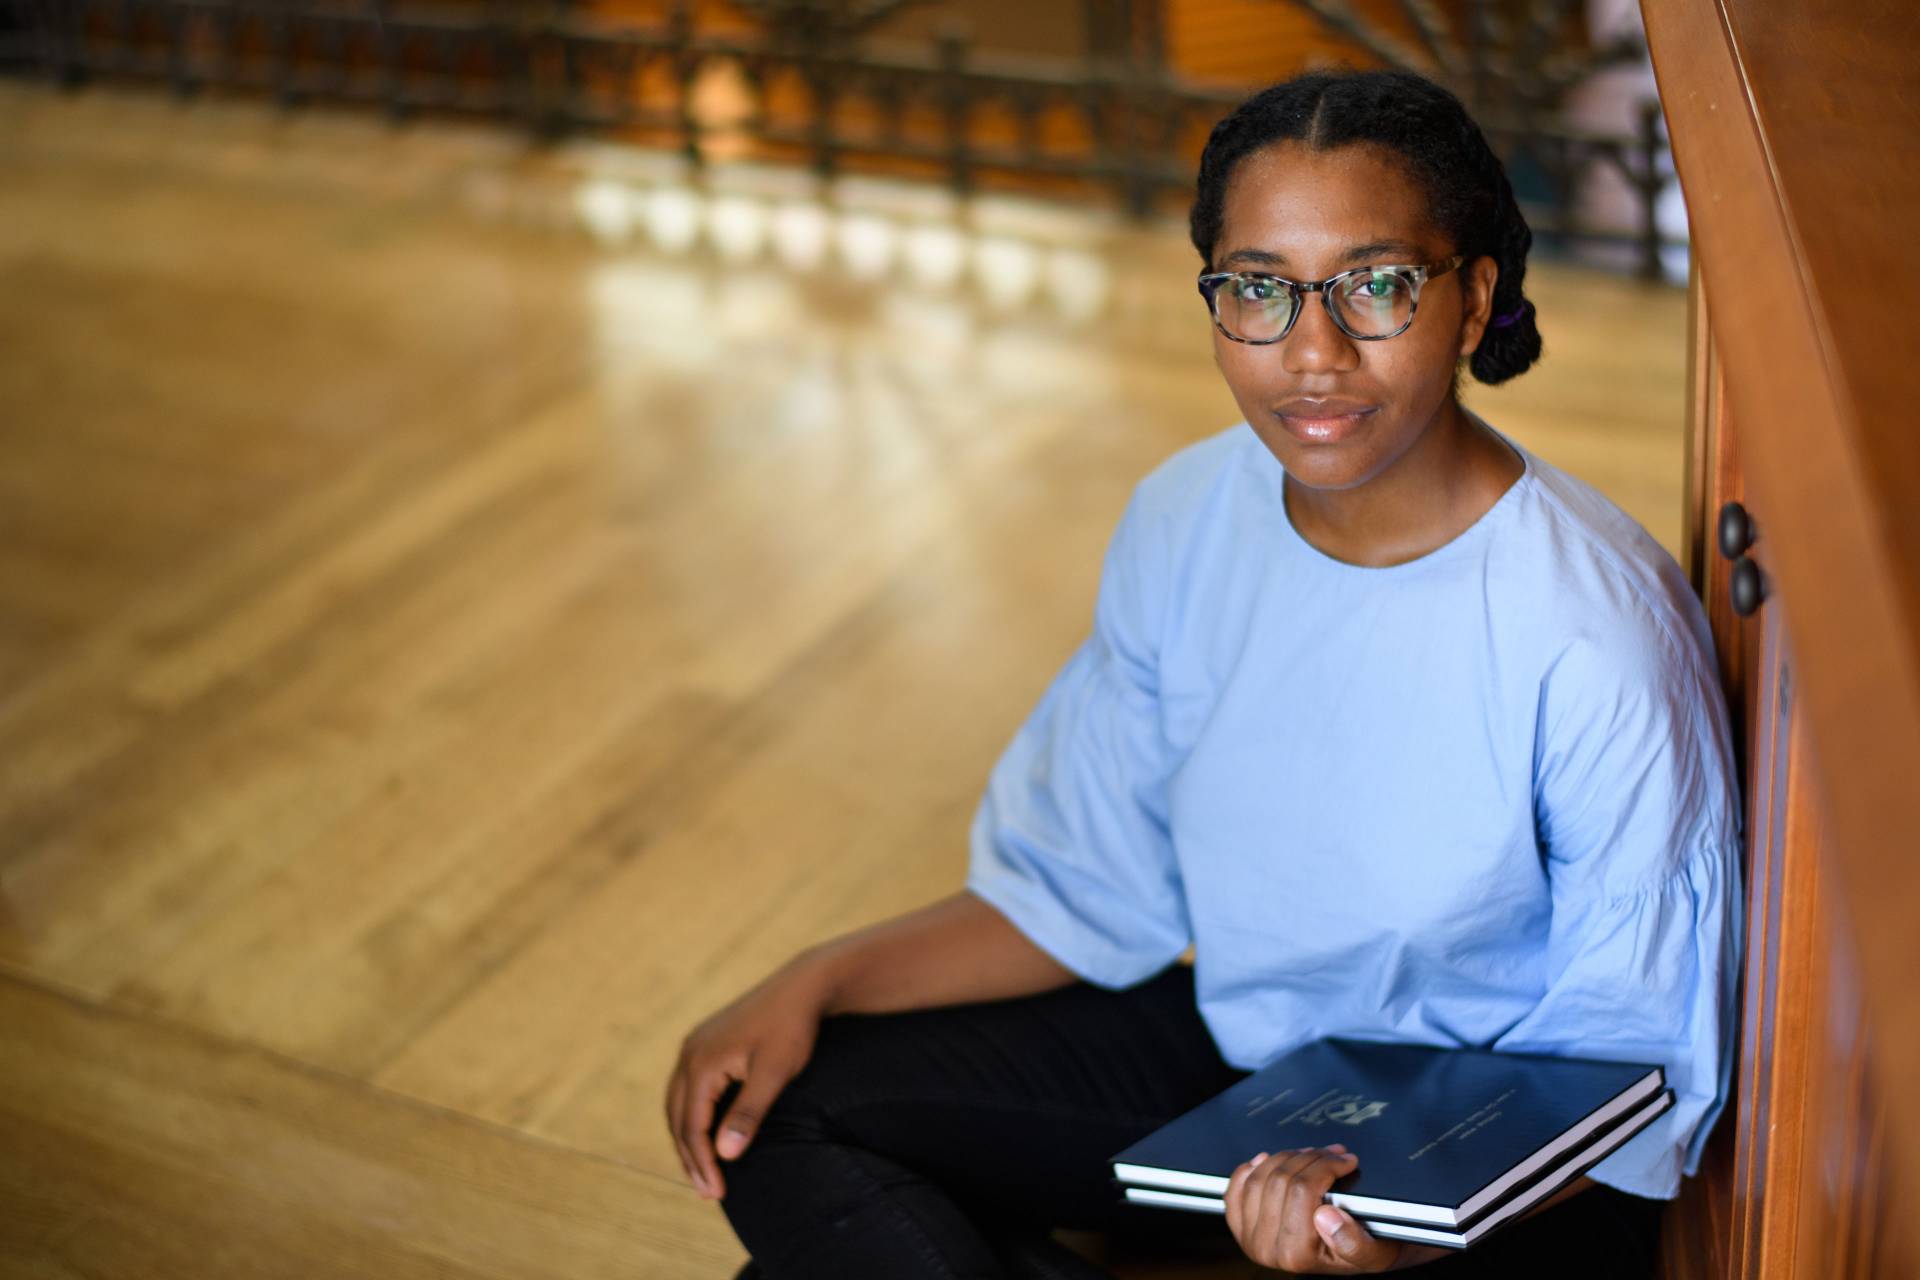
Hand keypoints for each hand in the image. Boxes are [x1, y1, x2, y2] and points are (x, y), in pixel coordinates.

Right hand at [664, 959, 833, 1200]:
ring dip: (688, 1138)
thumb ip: (749, 1113)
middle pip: (678, 1118)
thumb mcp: (775, 1074)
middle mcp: (690, 1053)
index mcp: (702, 1062)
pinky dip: (693, 1116)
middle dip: (691, 1157)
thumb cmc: (792, 1029)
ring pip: (678, 1103)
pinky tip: (707, 1133)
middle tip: (708, 1192)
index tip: (717, 1193)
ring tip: (702, 1171)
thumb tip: (724, 1154)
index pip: (693, 1126)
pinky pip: (688, 1088)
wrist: (802, 985)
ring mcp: (695, 1045)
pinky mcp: (706, 1043)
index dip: (703, 1163)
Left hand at [1224, 1144, 1404, 1273]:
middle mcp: (1266, 1248)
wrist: (1347, 1256)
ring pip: (1258, 1177)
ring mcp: (1248, 1236)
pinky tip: (1268, 1161)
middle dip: (1311, 1157)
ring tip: (1311, 1155)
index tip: (1345, 1160)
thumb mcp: (1374, 1253)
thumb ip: (1354, 1242)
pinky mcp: (1239, 1224)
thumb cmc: (1360, 1250)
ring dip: (1286, 1157)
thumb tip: (1327, 1217)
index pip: (1302, 1190)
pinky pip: (1236, 1186)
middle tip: (1333, 1153)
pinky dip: (1251, 1168)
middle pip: (1280, 1179)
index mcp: (1296, 1255)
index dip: (1326, 1166)